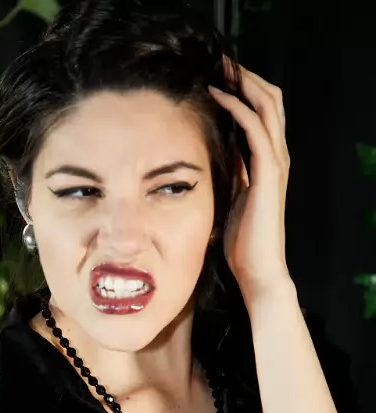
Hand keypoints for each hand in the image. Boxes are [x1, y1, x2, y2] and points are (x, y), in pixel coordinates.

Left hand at [208, 56, 291, 304]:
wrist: (257, 270)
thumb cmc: (241, 242)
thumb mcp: (231, 199)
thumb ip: (230, 174)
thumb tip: (214, 153)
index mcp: (267, 164)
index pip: (262, 115)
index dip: (245, 93)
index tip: (219, 79)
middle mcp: (275, 159)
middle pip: (270, 102)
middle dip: (247, 79)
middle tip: (221, 65)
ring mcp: (274, 165)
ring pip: (267, 107)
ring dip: (244, 84)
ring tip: (220, 70)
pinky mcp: (267, 174)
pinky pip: (255, 129)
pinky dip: (238, 107)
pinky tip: (218, 96)